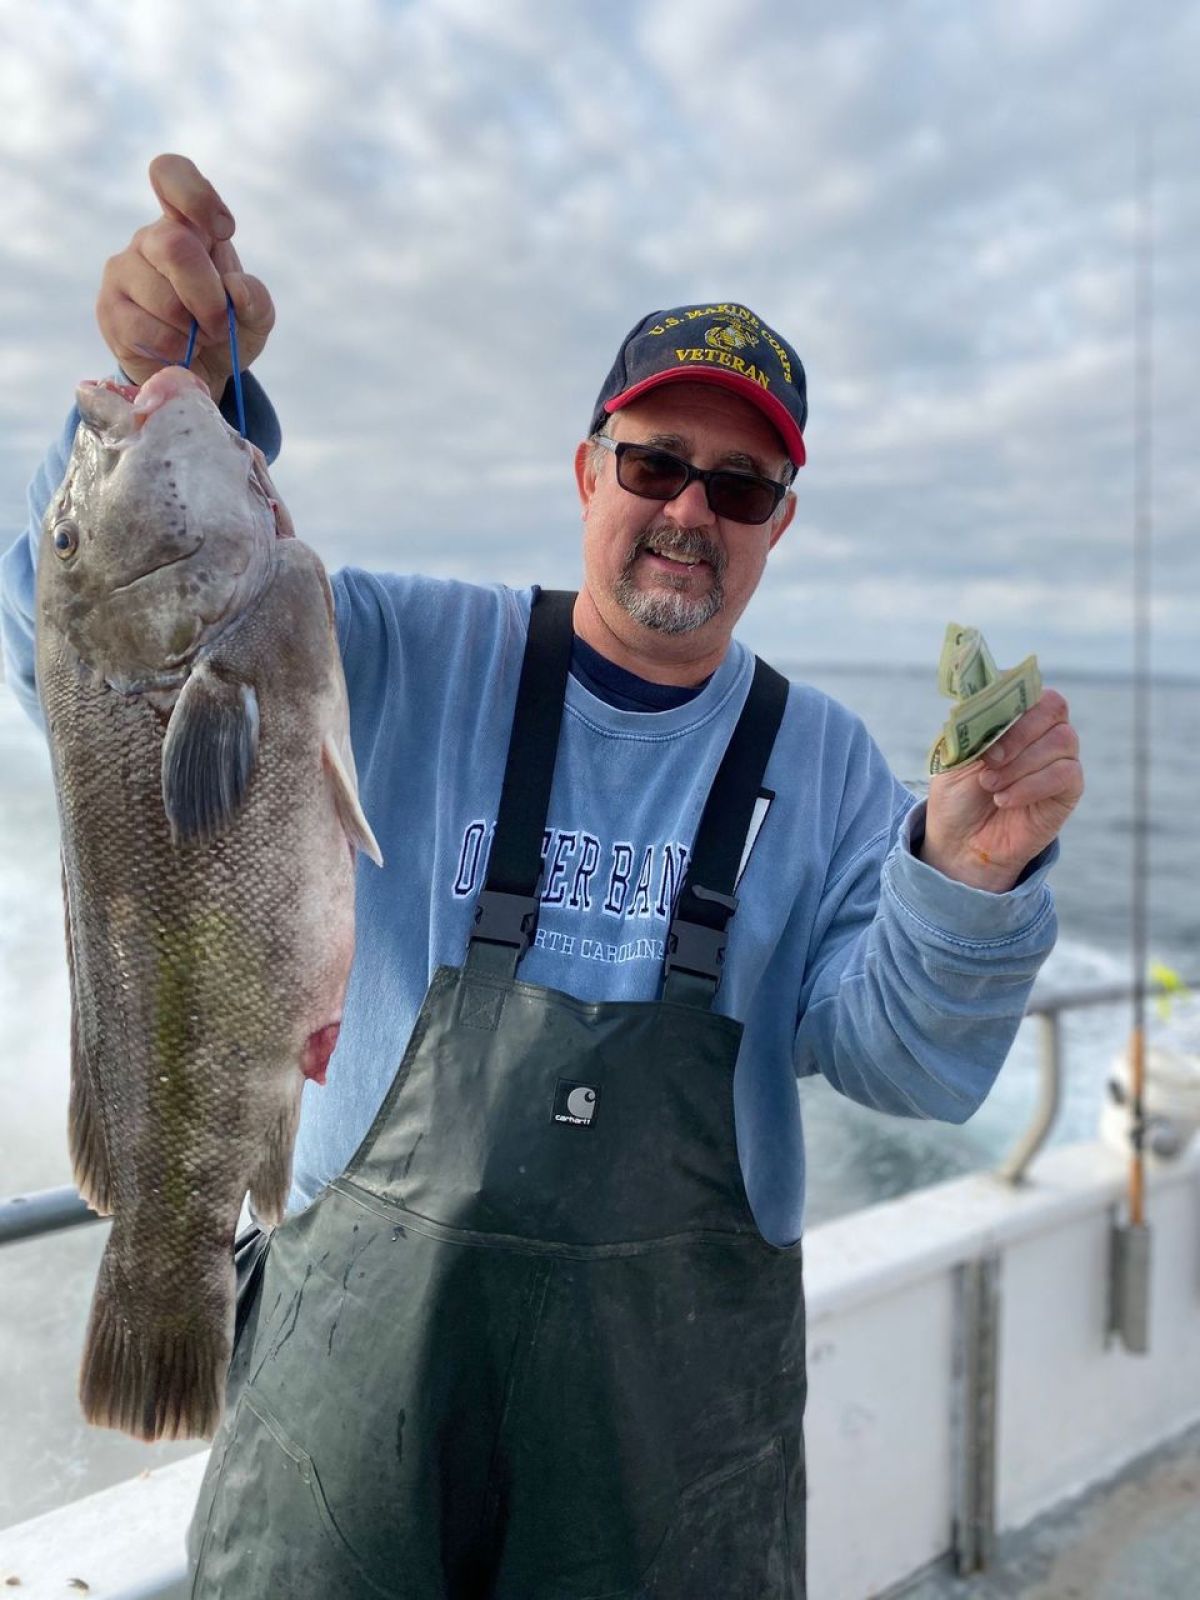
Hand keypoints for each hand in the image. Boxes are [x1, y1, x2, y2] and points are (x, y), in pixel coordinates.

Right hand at [96, 154, 274, 402]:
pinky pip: (146, 328)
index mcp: (185, 224)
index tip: (224, 231)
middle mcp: (149, 239)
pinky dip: (175, 347)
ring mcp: (122, 272)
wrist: (196, 374)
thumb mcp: (255, 317)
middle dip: (209, 297)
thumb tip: (235, 288)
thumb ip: (257, 299)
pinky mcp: (109, 310)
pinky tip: (178, 350)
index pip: (171, 173)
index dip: (196, 195)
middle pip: (175, 247)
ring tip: (198, 338)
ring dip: (194, 330)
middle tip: (219, 324)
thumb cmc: (224, 331)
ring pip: (163, 296)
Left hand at [920, 689, 1082, 891]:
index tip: (984, 721)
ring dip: (1021, 764)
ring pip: (1062, 740)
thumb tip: (984, 698)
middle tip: (989, 760)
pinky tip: (1005, 800)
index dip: (1010, 697)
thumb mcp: (954, 757)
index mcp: (1011, 715)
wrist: (961, 844)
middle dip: (1018, 733)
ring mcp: (1058, 758)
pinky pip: (1066, 773)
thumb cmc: (956, 797)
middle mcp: (1040, 731)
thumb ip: (973, 727)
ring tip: (991, 786)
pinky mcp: (1069, 788)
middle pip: (1053, 706)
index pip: (1027, 686)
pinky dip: (1031, 785)